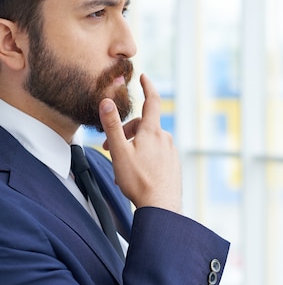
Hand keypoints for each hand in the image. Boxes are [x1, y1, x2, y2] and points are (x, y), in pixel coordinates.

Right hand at [99, 74, 181, 211]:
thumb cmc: (139, 181)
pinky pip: (157, 156)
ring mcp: (171, 152)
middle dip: (126, 132)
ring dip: (134, 148)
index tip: (143, 77)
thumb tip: (106, 102)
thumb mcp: (120, 152)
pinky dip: (145, 159)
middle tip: (109, 148)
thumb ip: (112, 126)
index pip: (151, 101)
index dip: (147, 86)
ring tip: (123, 168)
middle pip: (144, 126)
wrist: (161, 207)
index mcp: (152, 131)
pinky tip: (137, 175)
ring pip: (149, 143)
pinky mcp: (174, 166)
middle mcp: (165, 139)